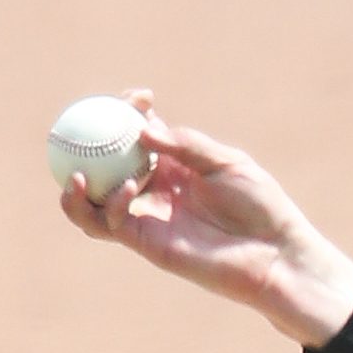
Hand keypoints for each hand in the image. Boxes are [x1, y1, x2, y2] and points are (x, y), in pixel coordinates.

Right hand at [56, 92, 352, 347]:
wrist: (275, 255)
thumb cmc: (261, 207)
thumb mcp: (227, 163)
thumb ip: (186, 144)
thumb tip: (141, 130)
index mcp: (176, 164)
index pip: (139, 133)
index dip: (129, 112)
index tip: (137, 97)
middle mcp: (156, 188)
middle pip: (106, 163)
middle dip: (88, 142)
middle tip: (87, 126)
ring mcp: (149, 216)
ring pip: (94, 200)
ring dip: (78, 186)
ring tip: (80, 173)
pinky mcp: (148, 243)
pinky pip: (108, 225)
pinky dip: (104, 207)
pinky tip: (126, 191)